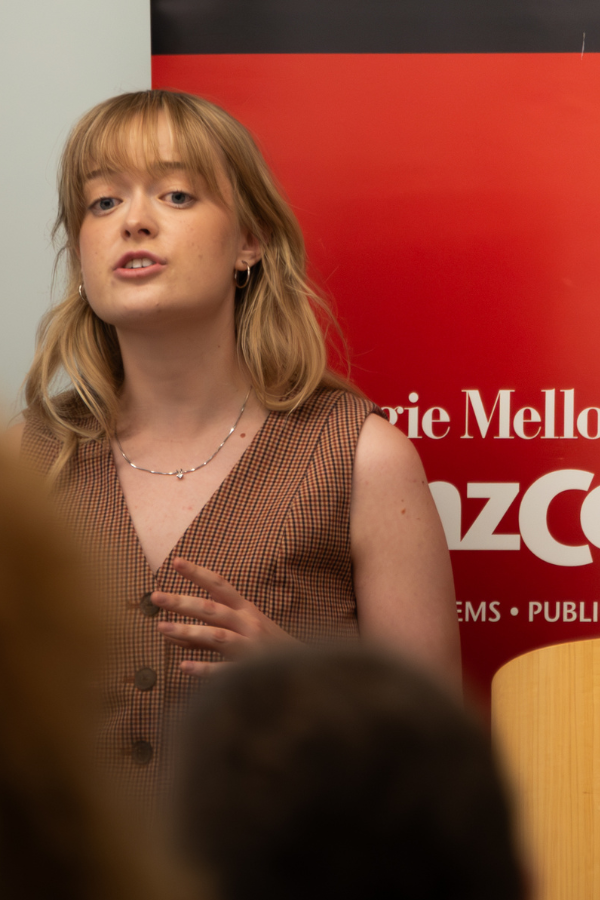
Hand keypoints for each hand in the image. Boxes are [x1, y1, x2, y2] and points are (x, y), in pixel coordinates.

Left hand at [152, 557, 296, 676]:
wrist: (306, 669)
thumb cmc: (269, 647)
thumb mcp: (244, 629)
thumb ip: (209, 629)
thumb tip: (172, 632)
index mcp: (247, 610)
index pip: (220, 585)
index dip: (198, 573)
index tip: (176, 561)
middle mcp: (249, 624)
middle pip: (211, 609)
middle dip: (182, 601)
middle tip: (156, 596)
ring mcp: (250, 648)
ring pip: (216, 636)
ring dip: (188, 631)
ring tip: (161, 627)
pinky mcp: (251, 671)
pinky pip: (225, 670)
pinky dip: (205, 669)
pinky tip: (183, 668)